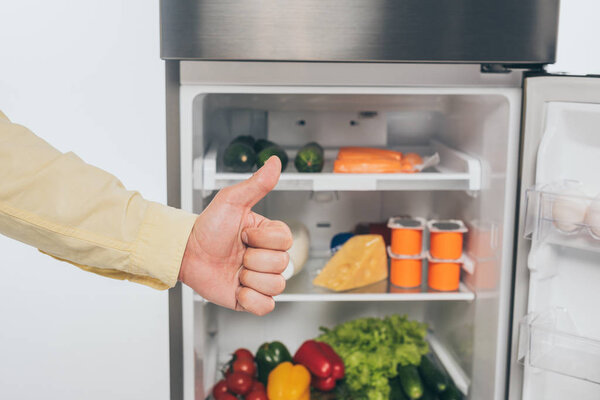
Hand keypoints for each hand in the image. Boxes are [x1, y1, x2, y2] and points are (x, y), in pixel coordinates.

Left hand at [178, 156, 291, 315]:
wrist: (186, 253)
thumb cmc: (208, 226)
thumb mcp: (231, 201)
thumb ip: (256, 184)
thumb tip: (275, 162)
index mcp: (269, 236)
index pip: (285, 242)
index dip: (262, 240)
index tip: (243, 234)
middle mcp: (268, 258)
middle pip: (282, 265)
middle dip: (253, 259)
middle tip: (236, 253)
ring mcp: (260, 280)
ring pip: (276, 287)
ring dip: (250, 279)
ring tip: (235, 270)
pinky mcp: (251, 300)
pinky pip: (266, 307)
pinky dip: (250, 300)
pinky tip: (237, 288)